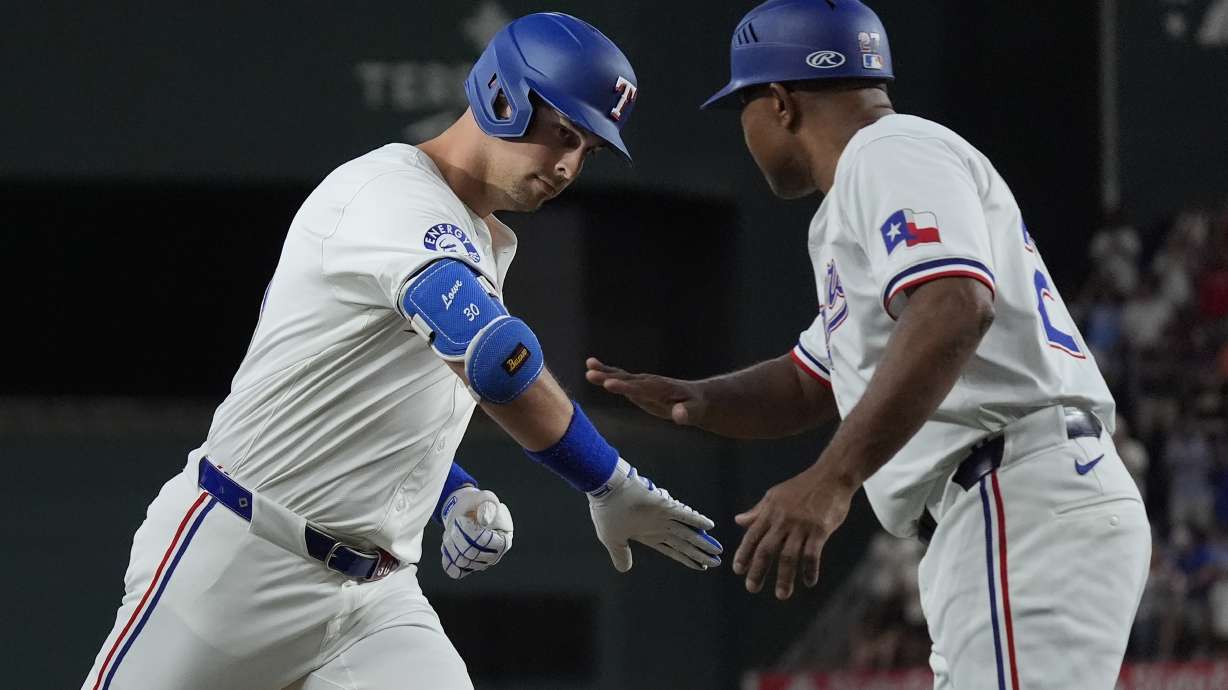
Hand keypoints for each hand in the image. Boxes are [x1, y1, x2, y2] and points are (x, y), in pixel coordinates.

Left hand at [440, 487, 513, 579]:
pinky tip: (448, 544)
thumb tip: (485, 521)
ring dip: (450, 544)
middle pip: (471, 554)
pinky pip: (454, 571)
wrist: (465, 511)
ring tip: (451, 531)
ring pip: (461, 562)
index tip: (461, 519)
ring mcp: (481, 565)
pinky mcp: (467, 569)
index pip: (484, 542)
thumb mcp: (484, 498)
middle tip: (454, 523)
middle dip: (457, 536)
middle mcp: (494, 556)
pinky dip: (448, 558)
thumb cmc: (477, 504)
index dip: (469, 531)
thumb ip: (487, 506)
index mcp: (504, 540)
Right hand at [585, 357, 705, 425]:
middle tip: (590, 374)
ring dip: (604, 372)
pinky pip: (620, 379)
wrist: (695, 398)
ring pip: (621, 376)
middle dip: (609, 377)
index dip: (625, 387)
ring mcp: (642, 383)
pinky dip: (606, 374)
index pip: (640, 388)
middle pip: (626, 380)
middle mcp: (649, 382)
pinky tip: (591, 369)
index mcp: (661, 389)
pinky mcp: (637, 387)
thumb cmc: (695, 406)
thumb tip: (679, 415)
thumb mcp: (694, 411)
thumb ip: (686, 413)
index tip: (609, 385)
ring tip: (588, 366)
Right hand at [587, 459, 722, 571]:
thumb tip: (624, 569)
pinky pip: (683, 514)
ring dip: (702, 541)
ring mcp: (663, 517)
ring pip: (688, 532)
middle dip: (700, 553)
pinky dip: (696, 519)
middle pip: (685, 543)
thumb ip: (620, 554)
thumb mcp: (612, 539)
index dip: (687, 558)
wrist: (604, 489)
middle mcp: (659, 527)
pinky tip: (709, 525)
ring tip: (717, 550)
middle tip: (716, 562)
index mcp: (649, 535)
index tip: (700, 566)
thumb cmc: (607, 512)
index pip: (673, 550)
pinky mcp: (663, 506)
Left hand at [733, 465, 853, 599]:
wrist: (831, 476)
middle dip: (757, 570)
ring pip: (788, 556)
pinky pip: (812, 554)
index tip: (738, 570)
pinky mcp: (820, 529)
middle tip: (751, 588)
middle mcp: (782, 520)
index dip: (743, 554)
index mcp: (770, 512)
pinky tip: (808, 582)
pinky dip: (809, 570)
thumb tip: (738, 521)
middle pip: (766, 549)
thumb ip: (758, 511)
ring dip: (784, 577)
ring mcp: (801, 525)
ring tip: (781, 595)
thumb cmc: (802, 486)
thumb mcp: (775, 495)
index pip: (752, 536)